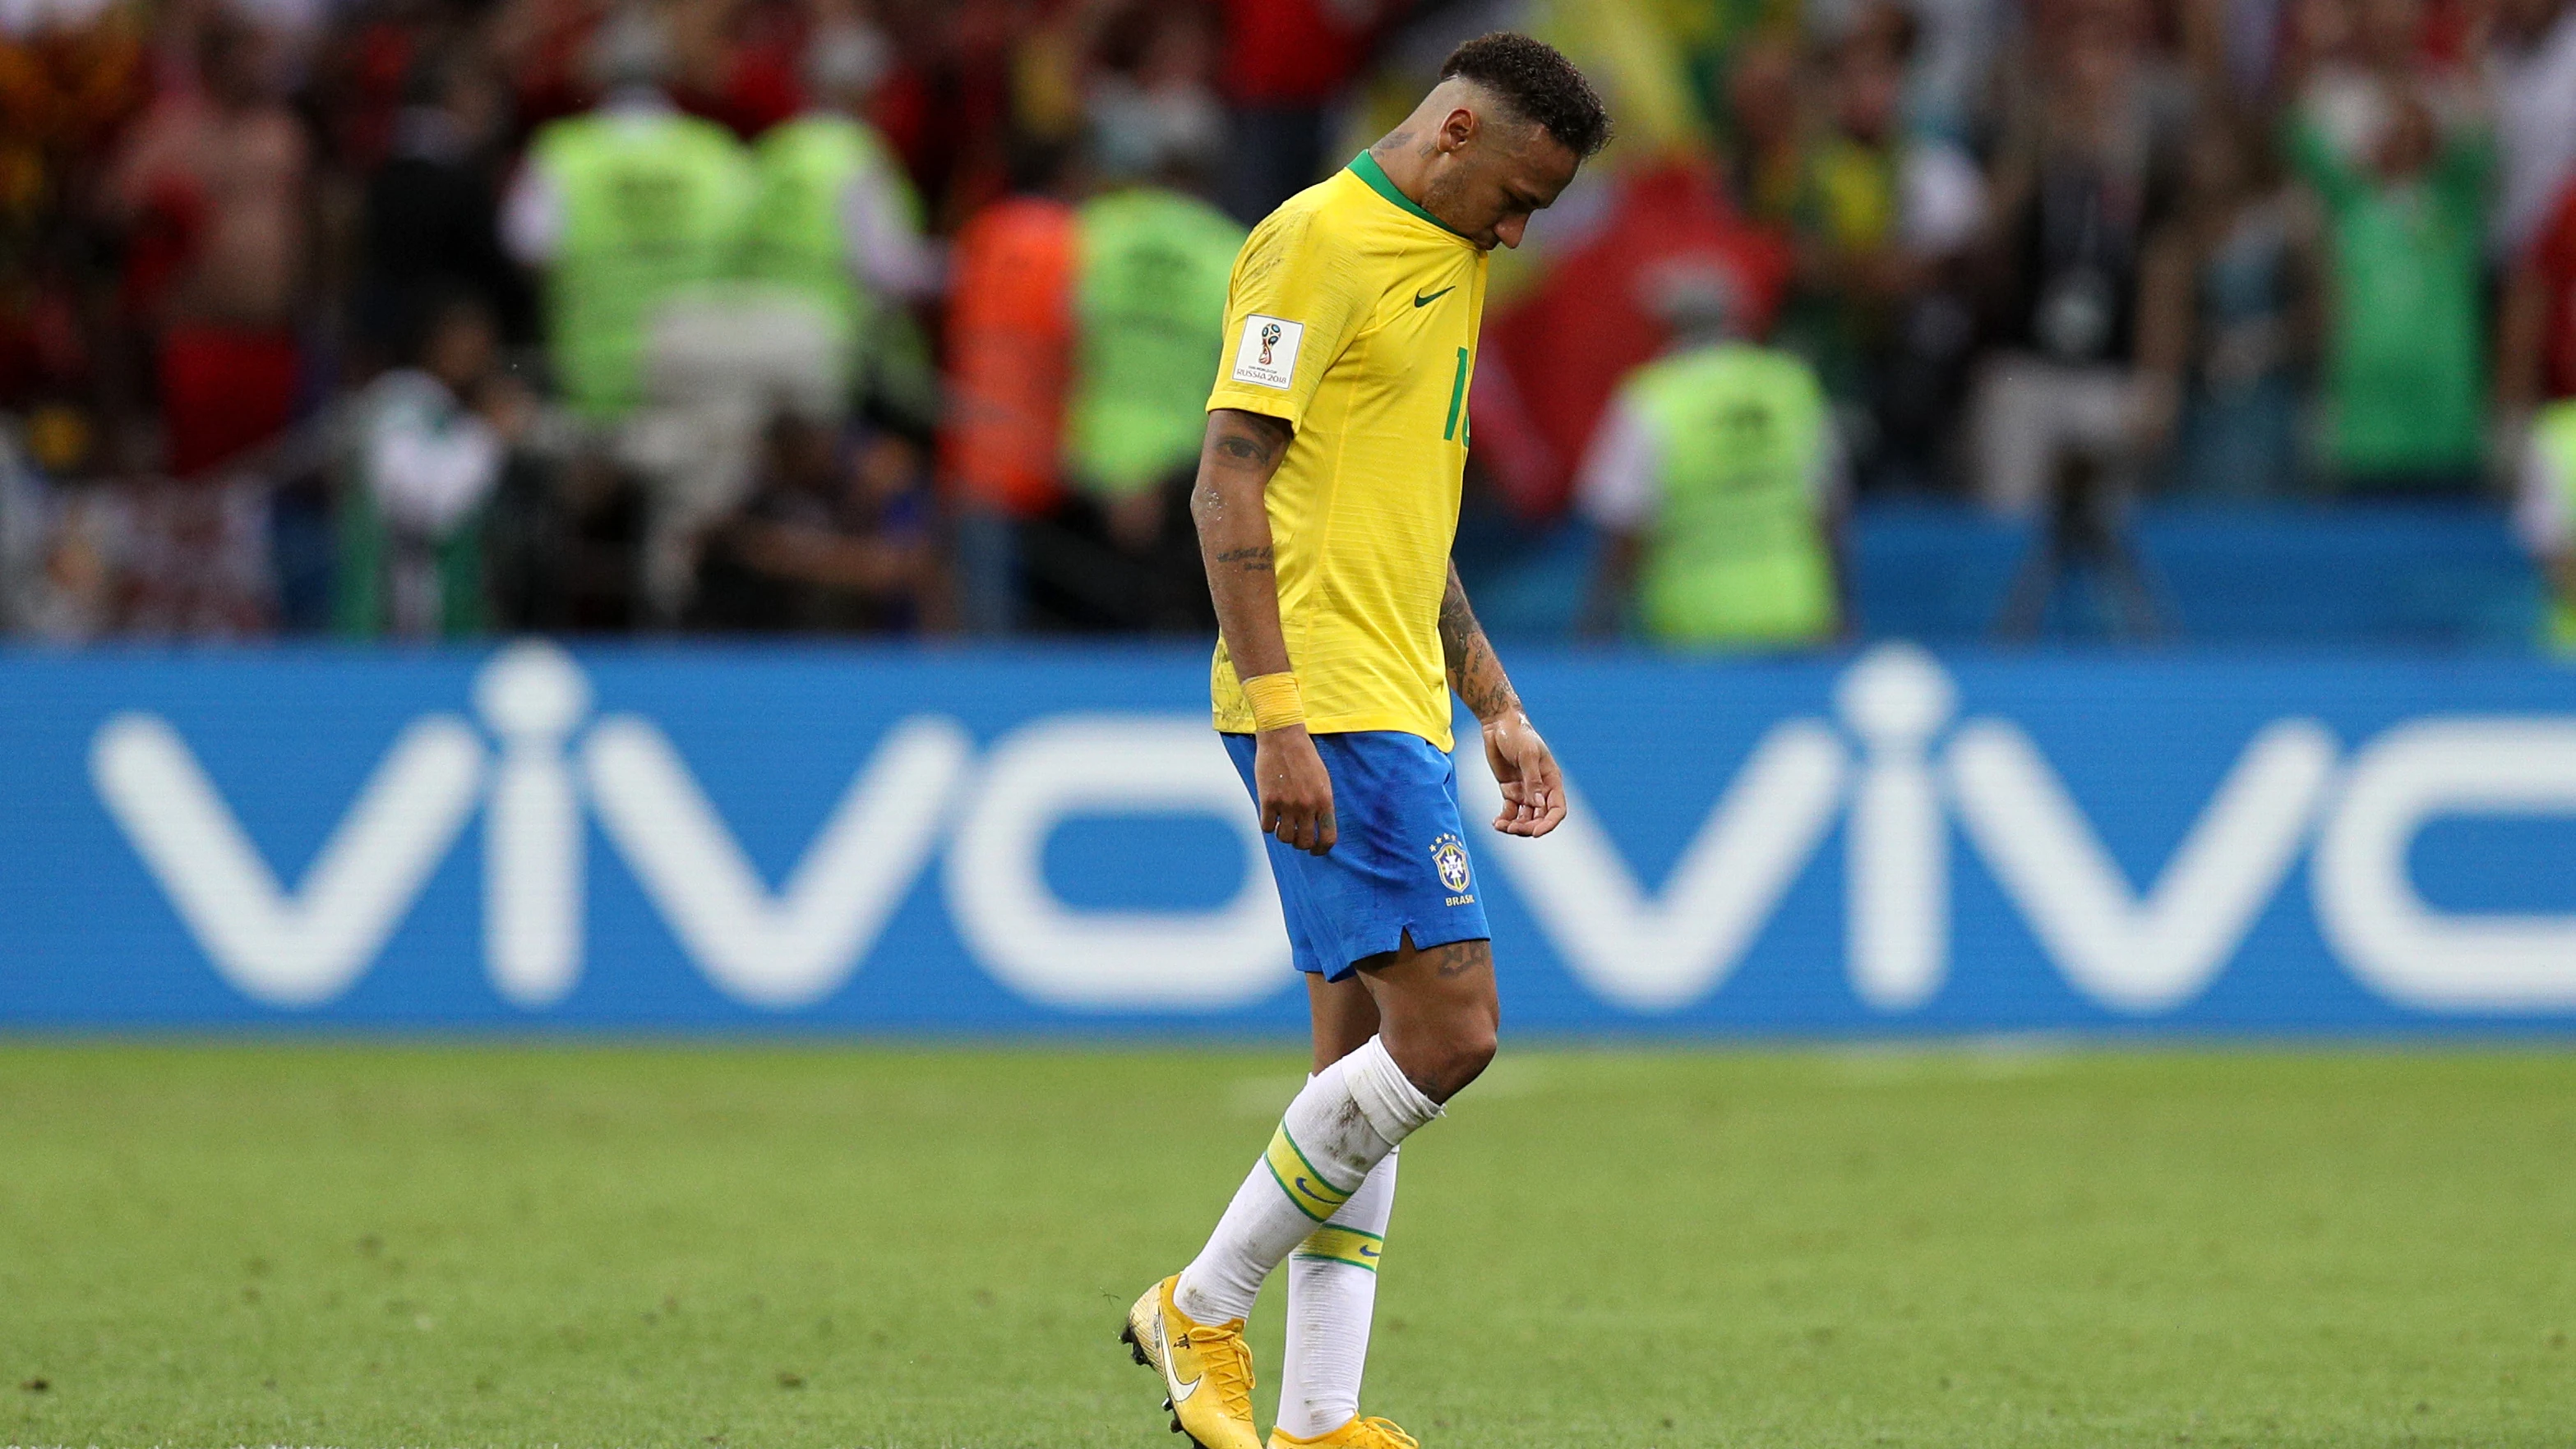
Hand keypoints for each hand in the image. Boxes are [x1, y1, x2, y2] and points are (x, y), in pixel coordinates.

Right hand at [1255, 726, 1336, 854]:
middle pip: (1304, 842)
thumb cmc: (1304, 757)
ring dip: (1283, 835)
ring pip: (1284, 838)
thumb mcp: (1322, 780)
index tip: (1315, 851)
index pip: (1328, 838)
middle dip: (1300, 844)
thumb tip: (1318, 828)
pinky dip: (1268, 825)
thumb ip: (1322, 804)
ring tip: (1282, 824)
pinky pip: (1267, 827)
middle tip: (1295, 836)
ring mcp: (1287, 804)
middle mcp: (1307, 805)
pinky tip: (1270, 815)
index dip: (1321, 849)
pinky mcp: (1268, 800)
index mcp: (1324, 801)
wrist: (1283, 737)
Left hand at [1481, 711, 1566, 837]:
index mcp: (1551, 780)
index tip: (1535, 832)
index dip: (1549, 823)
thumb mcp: (1527, 754)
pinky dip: (1504, 820)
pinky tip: (1496, 823)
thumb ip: (1532, 780)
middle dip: (1528, 827)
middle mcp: (1541, 789)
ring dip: (1515, 826)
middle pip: (1540, 818)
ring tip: (1501, 826)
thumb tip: (1538, 804)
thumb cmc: (1518, 734)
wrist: (1499, 724)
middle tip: (1512, 828)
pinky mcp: (1510, 790)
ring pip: (1525, 818)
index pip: (1557, 809)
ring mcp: (1525, 791)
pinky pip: (1510, 812)